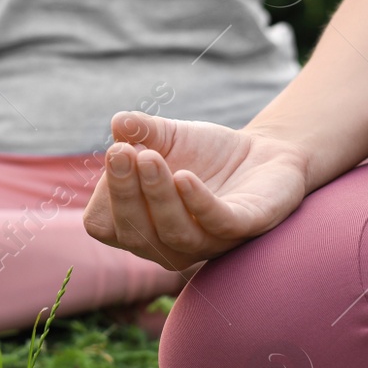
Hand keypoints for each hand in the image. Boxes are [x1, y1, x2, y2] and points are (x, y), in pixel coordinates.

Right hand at [82, 111, 310, 271]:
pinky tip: (185, 177)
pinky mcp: (244, 228)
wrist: (263, 152)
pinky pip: (217, 224)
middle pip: (134, 234)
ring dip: (157, 196)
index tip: (119, 149)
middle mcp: (169, 245)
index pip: (104, 224)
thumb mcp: (168, 136)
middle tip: (122, 151)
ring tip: (150, 157)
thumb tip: (119, 122)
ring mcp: (207, 242)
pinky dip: (198, 203)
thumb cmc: (206, 153)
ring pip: (173, 234)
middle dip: (124, 192)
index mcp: (141, 227)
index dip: (106, 192)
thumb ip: (141, 130)